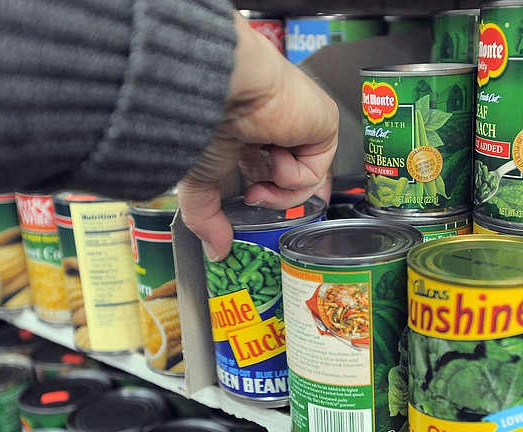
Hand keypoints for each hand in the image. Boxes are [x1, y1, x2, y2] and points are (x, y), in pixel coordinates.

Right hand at [178, 11, 338, 260]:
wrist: (222, 88)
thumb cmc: (203, 116)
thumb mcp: (198, 179)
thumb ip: (205, 218)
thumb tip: (215, 252)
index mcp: (250, 133)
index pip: (268, 175)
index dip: (264, 196)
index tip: (251, 205)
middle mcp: (279, 129)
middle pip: (290, 182)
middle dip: (272, 198)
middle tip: (253, 196)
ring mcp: (303, 128)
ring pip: (305, 183)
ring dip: (280, 191)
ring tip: (260, 181)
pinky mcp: (324, 126)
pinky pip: (316, 171)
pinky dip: (291, 173)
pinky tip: (274, 154)